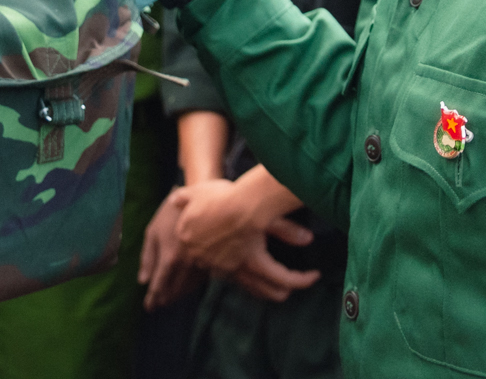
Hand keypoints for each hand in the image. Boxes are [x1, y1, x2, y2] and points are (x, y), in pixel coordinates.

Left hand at [139, 186, 206, 308]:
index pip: (158, 285)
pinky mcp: (214, 260)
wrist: (207, 197)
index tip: (148, 308)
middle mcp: (185, 265)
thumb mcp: (154, 229)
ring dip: (178, 294)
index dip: (152, 298)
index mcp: (169, 258)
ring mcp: (201, 264)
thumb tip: (143, 279)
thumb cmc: (176, 210)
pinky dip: (192, 285)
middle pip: (173, 290)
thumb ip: (148, 256)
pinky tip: (188, 285)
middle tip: (158, 305)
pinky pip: (200, 279)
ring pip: (188, 287)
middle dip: (164, 299)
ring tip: (171, 298)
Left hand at [175, 174, 318, 302]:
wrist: (236, 203)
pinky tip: (311, 277)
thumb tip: (174, 197)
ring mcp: (234, 266)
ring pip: (256, 284)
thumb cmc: (218, 196)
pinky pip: (278, 275)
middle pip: (230, 277)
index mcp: (197, 247)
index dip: (214, 263)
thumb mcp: (195, 193)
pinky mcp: (255, 263)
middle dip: (246, 283)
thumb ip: (185, 198)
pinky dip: (296, 278)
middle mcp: (215, 262)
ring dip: (272, 289)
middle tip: (256, 285)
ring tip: (284, 293)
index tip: (223, 263)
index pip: (203, 261)